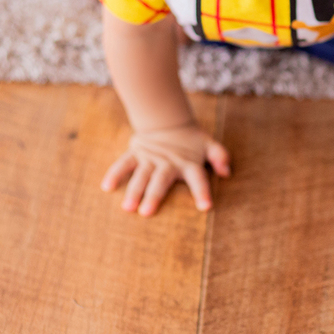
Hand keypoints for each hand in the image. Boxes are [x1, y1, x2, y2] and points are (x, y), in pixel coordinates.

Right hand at [101, 123, 230, 215]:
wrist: (167, 120)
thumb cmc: (191, 141)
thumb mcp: (209, 144)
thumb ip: (220, 156)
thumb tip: (227, 172)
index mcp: (189, 162)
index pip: (198, 178)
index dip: (202, 192)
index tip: (206, 207)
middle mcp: (169, 162)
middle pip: (161, 180)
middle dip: (154, 196)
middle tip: (146, 214)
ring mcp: (150, 157)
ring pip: (141, 175)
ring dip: (133, 190)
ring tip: (127, 208)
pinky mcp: (136, 153)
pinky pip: (124, 163)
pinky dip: (115, 173)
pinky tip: (107, 187)